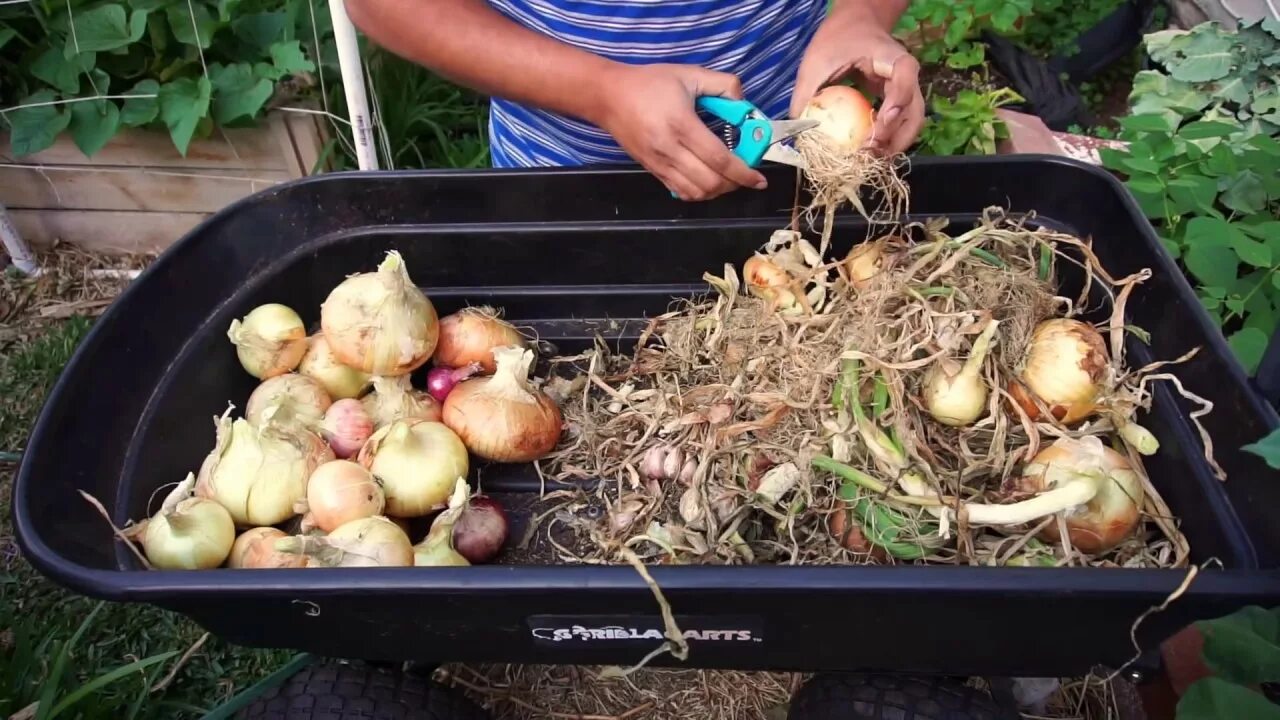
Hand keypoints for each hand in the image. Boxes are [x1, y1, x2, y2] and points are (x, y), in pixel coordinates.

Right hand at [596, 63, 767, 200]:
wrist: (608, 97)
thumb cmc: (649, 83)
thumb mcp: (689, 74)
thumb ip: (722, 85)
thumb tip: (744, 104)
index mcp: (681, 124)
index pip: (719, 158)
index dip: (743, 172)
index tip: (759, 178)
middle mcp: (669, 149)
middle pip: (710, 182)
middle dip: (734, 184)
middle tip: (746, 175)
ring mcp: (659, 164)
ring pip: (696, 193)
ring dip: (718, 191)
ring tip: (728, 179)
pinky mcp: (652, 170)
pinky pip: (680, 192)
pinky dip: (699, 193)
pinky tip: (708, 181)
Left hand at [790, 8, 924, 154]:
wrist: (853, 25)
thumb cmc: (837, 39)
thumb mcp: (816, 62)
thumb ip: (806, 94)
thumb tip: (796, 129)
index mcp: (891, 57)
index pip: (904, 77)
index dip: (896, 102)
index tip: (880, 126)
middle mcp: (905, 75)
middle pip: (915, 110)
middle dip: (897, 138)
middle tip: (872, 156)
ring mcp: (905, 89)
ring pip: (912, 122)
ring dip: (895, 145)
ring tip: (872, 161)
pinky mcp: (897, 100)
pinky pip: (900, 124)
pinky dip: (889, 140)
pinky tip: (870, 153)